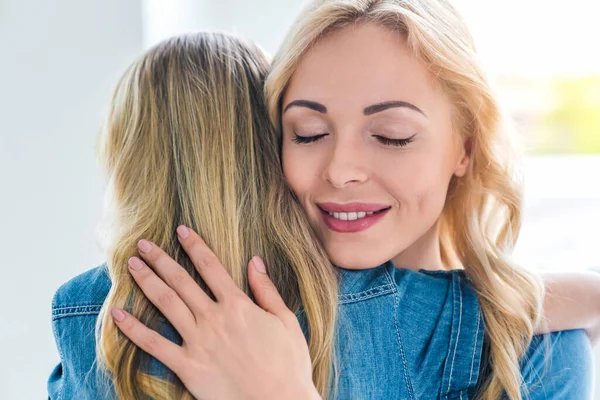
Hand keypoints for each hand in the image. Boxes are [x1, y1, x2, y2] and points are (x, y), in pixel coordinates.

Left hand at [110, 225, 319, 399]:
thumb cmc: (287, 364)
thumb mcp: (285, 321)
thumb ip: (267, 289)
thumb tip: (255, 260)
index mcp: (238, 305)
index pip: (211, 266)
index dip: (194, 245)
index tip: (181, 230)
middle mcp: (213, 317)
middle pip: (181, 280)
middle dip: (160, 259)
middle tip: (142, 244)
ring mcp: (197, 341)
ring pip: (165, 303)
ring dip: (146, 281)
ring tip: (131, 265)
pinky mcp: (187, 366)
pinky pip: (154, 345)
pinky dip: (133, 329)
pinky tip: (117, 314)